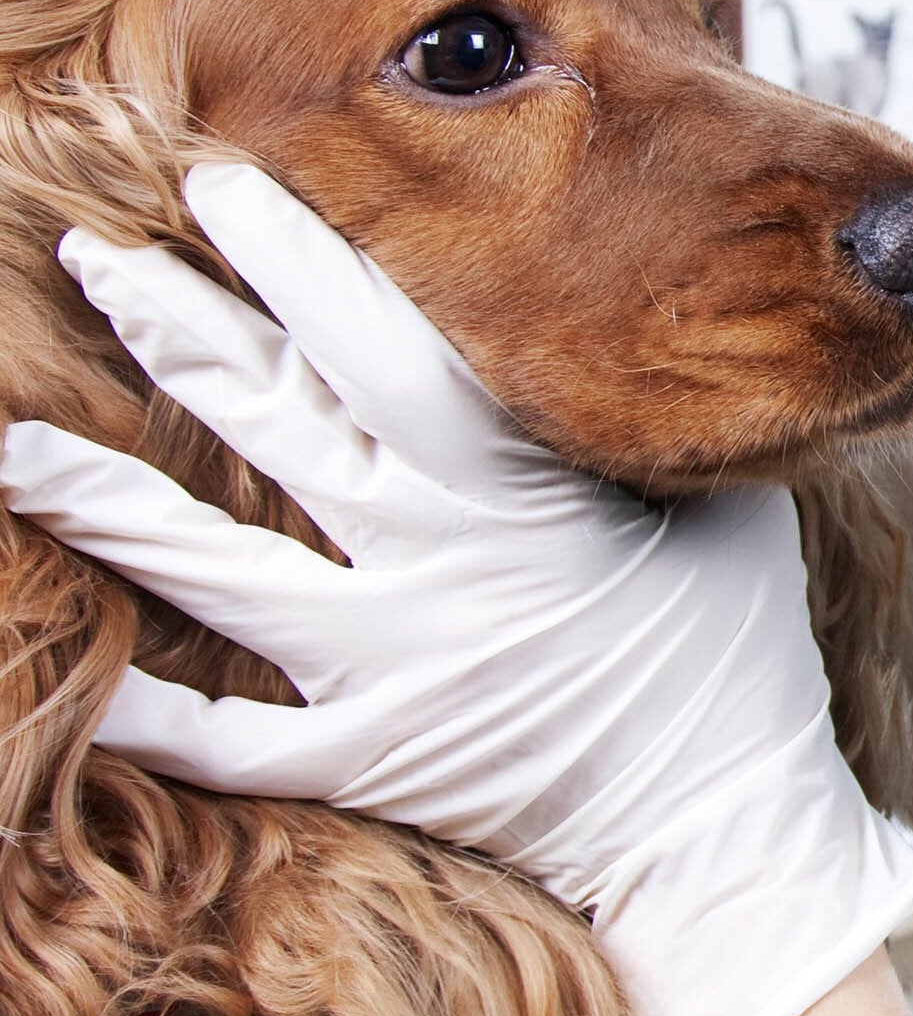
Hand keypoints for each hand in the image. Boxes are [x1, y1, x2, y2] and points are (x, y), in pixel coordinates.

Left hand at [0, 164, 912, 1015]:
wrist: (724, 831)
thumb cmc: (738, 648)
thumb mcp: (726, 504)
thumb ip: (658, 419)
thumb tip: (642, 323)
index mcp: (515, 489)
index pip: (376, 342)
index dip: (291, 256)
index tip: (222, 184)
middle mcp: (430, 564)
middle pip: (269, 424)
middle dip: (175, 328)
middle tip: (92, 253)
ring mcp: (386, 669)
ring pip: (212, 574)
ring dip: (108, 505)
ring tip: (14, 449)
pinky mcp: (367, 760)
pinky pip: (226, 742)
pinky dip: (146, 717)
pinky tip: (75, 685)